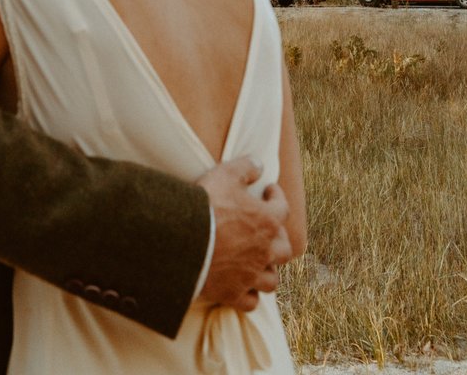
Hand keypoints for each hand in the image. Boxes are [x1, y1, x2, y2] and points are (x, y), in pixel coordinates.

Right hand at [196, 158, 291, 311]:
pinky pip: (251, 301)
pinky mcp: (233, 293)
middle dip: (277, 239)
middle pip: (283, 250)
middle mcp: (264, 251)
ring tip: (259, 262)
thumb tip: (259, 164)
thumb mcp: (225, 174)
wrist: (183, 240)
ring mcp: (250, 275)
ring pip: (271, 280)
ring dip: (268, 271)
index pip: (282, 208)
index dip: (277, 197)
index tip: (269, 190)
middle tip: (267, 231)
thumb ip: (245, 167)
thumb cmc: (206, 204)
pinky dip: (250, 295)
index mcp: (266, 221)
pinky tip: (244, 287)